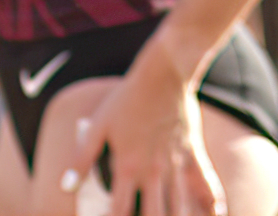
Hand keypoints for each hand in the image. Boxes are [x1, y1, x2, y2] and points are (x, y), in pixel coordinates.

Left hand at [62, 34, 225, 215]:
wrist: (164, 76)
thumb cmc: (125, 100)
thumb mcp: (96, 126)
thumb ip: (81, 158)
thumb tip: (66, 187)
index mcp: (127, 166)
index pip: (118, 209)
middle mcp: (155, 172)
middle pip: (154, 215)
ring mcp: (177, 166)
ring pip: (181, 208)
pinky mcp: (195, 155)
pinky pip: (208, 186)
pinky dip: (212, 206)